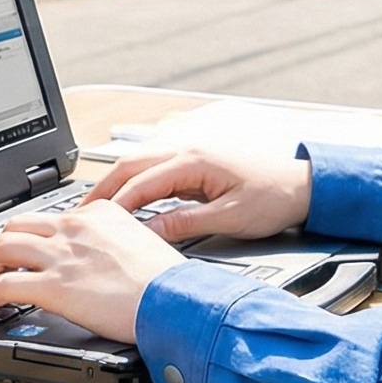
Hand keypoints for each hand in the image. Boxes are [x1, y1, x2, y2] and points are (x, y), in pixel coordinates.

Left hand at [0, 201, 183, 342]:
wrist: (173, 298)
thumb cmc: (165, 279)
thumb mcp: (141, 241)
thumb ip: (114, 240)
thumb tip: (103, 256)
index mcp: (96, 213)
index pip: (51, 217)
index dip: (33, 236)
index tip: (29, 252)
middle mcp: (74, 227)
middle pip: (16, 225)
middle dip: (0, 246)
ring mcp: (61, 255)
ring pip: (1, 249)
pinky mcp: (53, 286)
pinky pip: (4, 285)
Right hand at [85, 146, 313, 243]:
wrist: (302, 185)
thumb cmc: (274, 198)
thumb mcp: (229, 218)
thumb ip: (186, 223)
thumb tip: (148, 232)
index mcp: (195, 160)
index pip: (141, 183)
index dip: (115, 205)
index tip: (94, 225)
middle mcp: (188, 150)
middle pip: (131, 166)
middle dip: (103, 189)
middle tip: (79, 214)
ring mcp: (190, 153)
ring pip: (140, 165)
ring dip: (116, 184)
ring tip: (95, 209)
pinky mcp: (195, 162)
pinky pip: (154, 169)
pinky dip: (134, 184)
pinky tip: (126, 201)